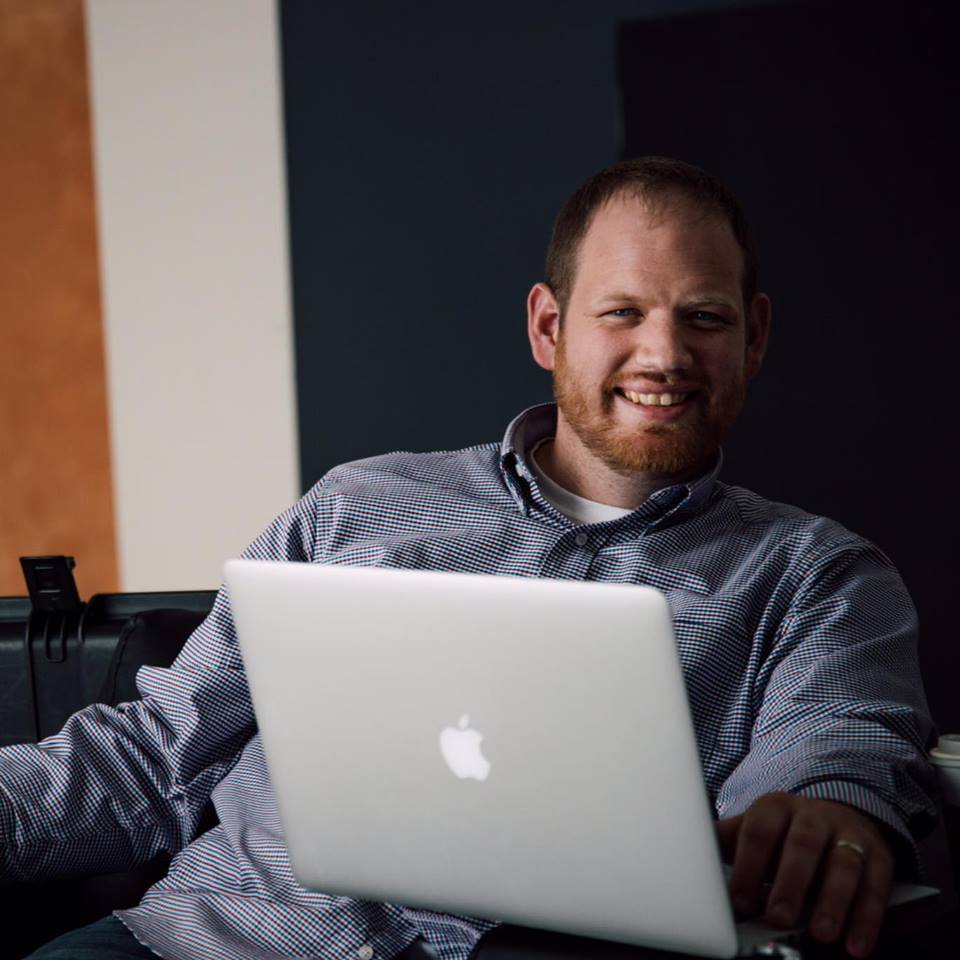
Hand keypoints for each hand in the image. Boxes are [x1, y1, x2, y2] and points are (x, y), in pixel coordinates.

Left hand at [715, 792, 894, 957]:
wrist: (836, 811)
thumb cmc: (783, 832)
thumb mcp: (753, 828)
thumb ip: (724, 843)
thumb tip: (681, 854)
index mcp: (775, 806)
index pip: (758, 833)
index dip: (748, 868)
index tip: (739, 903)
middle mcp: (813, 815)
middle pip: (802, 845)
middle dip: (790, 884)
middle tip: (778, 918)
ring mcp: (848, 833)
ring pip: (843, 865)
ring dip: (834, 902)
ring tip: (822, 933)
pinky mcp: (878, 856)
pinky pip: (875, 887)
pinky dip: (867, 918)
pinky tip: (857, 945)